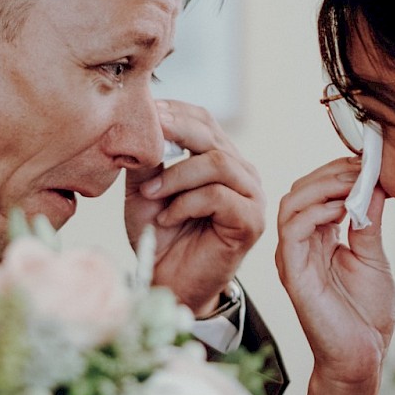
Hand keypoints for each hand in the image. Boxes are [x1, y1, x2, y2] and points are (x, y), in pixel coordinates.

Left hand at [125, 100, 264, 317]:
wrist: (167, 282)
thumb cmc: (159, 236)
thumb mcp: (145, 189)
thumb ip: (148, 157)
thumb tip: (142, 120)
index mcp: (219, 157)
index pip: (203, 120)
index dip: (175, 112)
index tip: (145, 112)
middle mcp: (241, 172)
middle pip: (212, 135)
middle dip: (175, 132)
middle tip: (146, 138)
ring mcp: (251, 195)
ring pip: (218, 163)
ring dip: (176, 175)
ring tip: (150, 194)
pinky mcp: (252, 220)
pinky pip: (219, 196)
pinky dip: (186, 203)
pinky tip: (168, 219)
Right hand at [275, 158, 394, 387]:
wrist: (361, 357)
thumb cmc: (366, 315)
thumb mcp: (374, 256)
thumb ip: (370, 220)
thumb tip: (377, 181)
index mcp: (319, 237)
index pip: (319, 189)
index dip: (342, 169)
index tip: (373, 160)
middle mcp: (301, 243)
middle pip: (302, 188)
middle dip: (334, 171)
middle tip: (367, 166)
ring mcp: (293, 257)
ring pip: (292, 202)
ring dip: (324, 186)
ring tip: (355, 183)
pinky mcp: (292, 272)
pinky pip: (292, 230)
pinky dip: (315, 211)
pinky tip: (342, 209)